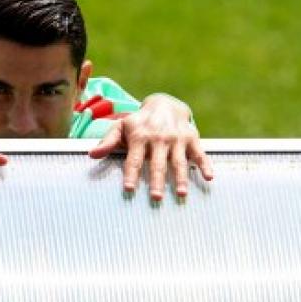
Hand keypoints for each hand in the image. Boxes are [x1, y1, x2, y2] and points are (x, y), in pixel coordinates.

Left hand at [88, 94, 212, 200]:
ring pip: (178, 161)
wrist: (165, 104)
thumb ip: (108, 141)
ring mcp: (176, 139)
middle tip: (156, 197)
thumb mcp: (121, 127)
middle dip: (157, 180)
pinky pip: (200, 153)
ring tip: (180, 193)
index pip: (134, 159)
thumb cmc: (139, 122)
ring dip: (180, 177)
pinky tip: (209, 177)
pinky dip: (205, 165)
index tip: (129, 188)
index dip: (131, 174)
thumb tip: (91, 154)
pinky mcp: (192, 139)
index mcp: (140, 137)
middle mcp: (159, 138)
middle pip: (157, 163)